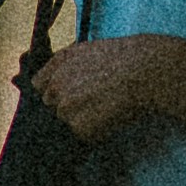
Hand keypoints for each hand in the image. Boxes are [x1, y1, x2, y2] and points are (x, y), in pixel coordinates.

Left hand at [25, 34, 185, 151]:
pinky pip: (81, 135)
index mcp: (58, 63)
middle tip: (92, 103)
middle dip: (65, 109)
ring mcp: (65, 107)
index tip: (63, 97)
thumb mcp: (89, 50)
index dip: (51, 93)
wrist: (147, 69)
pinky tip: (110, 118)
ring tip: (105, 110)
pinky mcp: (78, 125)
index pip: (38, 87)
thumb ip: (66, 64)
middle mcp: (56, 84)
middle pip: (50, 107)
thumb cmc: (127, 58)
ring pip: (65, 123)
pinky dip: (93, 133)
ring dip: (80, 122)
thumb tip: (52, 82)